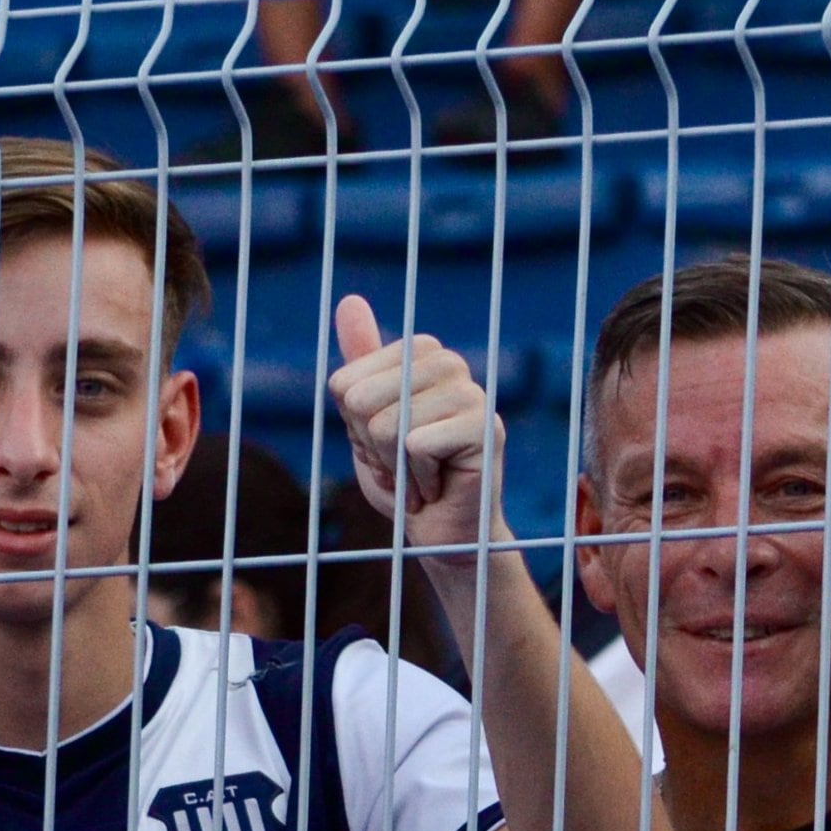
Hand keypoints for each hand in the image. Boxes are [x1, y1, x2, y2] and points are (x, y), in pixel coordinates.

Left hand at [329, 296, 501, 555]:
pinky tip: (439, 485)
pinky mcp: (485, 427)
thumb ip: (358, 362)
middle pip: (362, 401)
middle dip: (372, 447)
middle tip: (404, 464)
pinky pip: (415, 446)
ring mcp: (471, 392)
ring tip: (422, 474)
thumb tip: (349, 299)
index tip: (385, 444)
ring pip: (387, 425)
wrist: (443, 531)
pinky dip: (416, 480)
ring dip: (395, 467)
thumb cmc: (404, 476)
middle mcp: (448, 362)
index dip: (354, 427)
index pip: (345, 384)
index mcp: (418, 352)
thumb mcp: (365, 419)